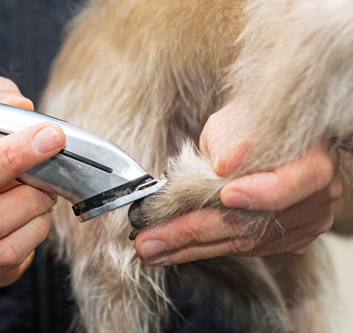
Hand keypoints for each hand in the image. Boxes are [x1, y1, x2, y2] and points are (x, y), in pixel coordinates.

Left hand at [134, 103, 340, 265]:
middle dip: (192, 233)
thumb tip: (225, 164)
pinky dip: (205, 248)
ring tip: (152, 249)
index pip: (290, 184)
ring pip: (242, 243)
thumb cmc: (251, 123)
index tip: (226, 195)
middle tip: (151, 241)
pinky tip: (176, 251)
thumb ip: (232, 140)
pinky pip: (243, 249)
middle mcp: (315, 197)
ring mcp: (304, 222)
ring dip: (190, 248)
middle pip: (251, 225)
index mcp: (312, 160)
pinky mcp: (288, 237)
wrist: (266, 135)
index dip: (260, 193)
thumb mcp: (238, 119)